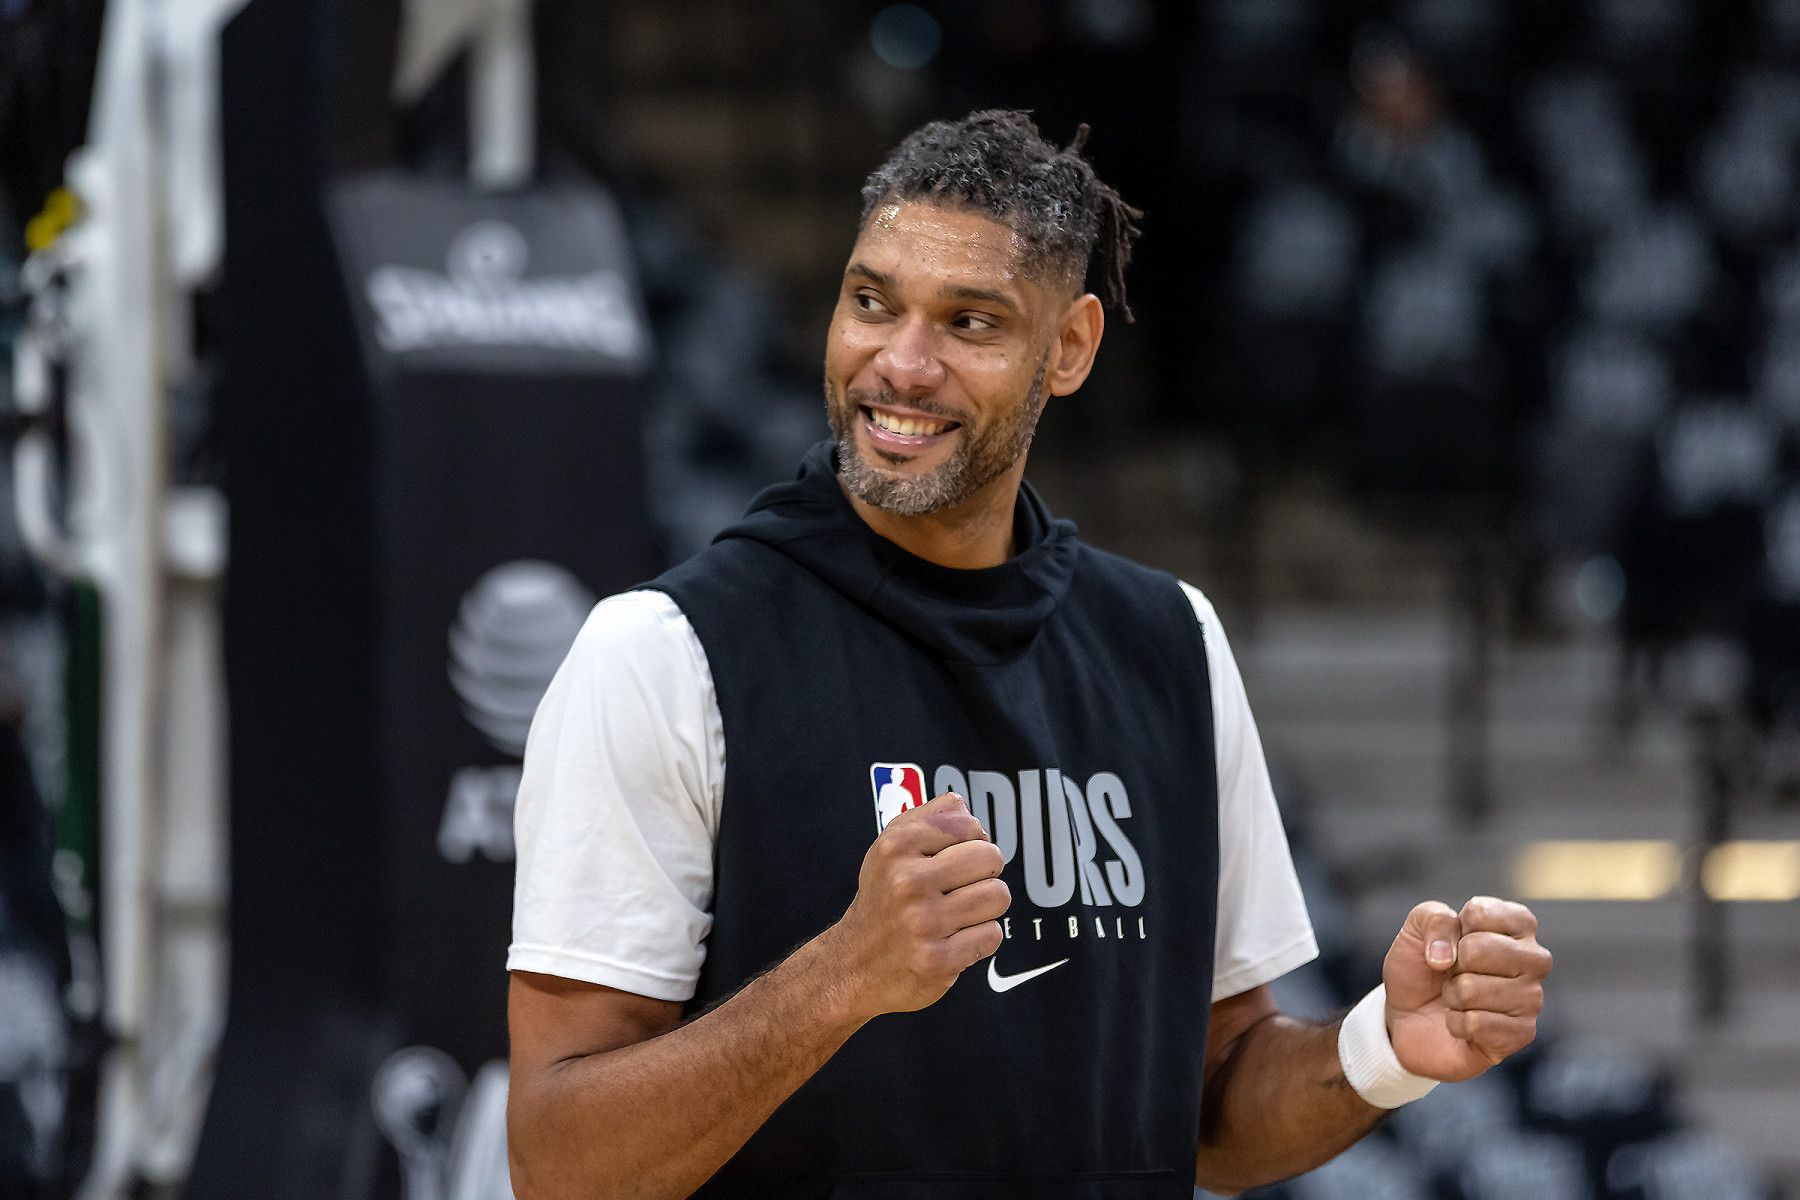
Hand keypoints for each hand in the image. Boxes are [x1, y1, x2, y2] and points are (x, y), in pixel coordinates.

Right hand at [824, 792, 1009, 1018]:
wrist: (854, 964)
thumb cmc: (883, 899)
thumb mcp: (890, 848)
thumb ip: (929, 817)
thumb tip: (965, 807)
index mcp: (897, 846)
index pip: (971, 826)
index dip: (971, 842)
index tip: (953, 860)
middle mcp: (907, 881)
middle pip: (991, 858)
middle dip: (985, 873)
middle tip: (962, 887)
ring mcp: (923, 922)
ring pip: (997, 896)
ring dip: (985, 907)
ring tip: (959, 913)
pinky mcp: (938, 959)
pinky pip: (992, 935)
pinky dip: (979, 938)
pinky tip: (954, 940)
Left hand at [1383, 896, 1551, 1082]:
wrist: (1411, 1018)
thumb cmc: (1423, 969)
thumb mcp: (1416, 930)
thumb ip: (1433, 919)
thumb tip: (1447, 955)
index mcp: (1517, 925)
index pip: (1479, 913)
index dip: (1452, 930)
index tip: (1454, 942)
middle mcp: (1534, 959)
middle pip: (1478, 949)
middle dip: (1451, 965)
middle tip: (1453, 975)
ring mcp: (1532, 998)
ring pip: (1473, 989)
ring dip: (1452, 996)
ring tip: (1458, 998)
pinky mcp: (1523, 1034)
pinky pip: (1475, 1023)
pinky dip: (1456, 1024)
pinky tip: (1464, 1023)